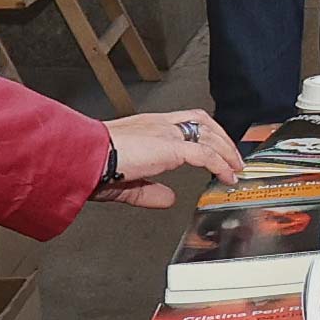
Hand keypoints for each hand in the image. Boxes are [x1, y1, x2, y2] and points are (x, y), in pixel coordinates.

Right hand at [98, 109, 239, 203]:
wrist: (84, 157)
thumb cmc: (93, 164)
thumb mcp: (127, 182)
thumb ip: (149, 190)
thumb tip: (169, 199)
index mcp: (147, 126)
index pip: (184, 120)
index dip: (204, 133)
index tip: (214, 148)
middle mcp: (159, 124)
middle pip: (202, 121)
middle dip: (222, 138)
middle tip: (233, 158)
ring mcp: (166, 133)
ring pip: (209, 135)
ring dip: (227, 152)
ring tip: (236, 168)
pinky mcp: (171, 147)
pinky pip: (205, 154)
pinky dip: (220, 165)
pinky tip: (227, 177)